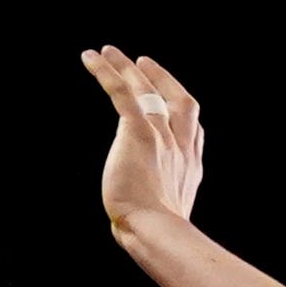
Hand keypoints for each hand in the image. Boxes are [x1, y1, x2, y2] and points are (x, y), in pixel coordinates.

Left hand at [83, 46, 207, 235]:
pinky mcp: (139, 132)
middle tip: (145, 64)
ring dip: (128, 68)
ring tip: (110, 51)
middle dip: (163, 80)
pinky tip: (92, 58)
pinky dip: (107, 72)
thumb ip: (155, 211)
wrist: (156, 230)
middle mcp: (181, 147)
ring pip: (147, 91)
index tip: (174, 102)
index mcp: (190, 168)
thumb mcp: (165, 220)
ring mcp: (163, 137)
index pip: (193, 132)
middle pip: (179, 102)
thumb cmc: (157, 235)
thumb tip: (137, 230)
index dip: (183, 114)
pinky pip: (122, 93)